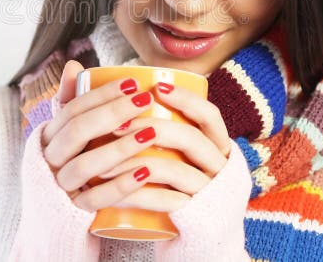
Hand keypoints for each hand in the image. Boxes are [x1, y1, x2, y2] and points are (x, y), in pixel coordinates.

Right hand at [41, 60, 161, 211]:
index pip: (72, 109)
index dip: (102, 94)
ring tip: (150, 132)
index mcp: (49, 136)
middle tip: (145, 100)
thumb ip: (72, 103)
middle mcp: (49, 160)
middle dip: (112, 113)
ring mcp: (60, 187)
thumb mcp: (68, 136)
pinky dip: (120, 186)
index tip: (133, 82)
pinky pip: (95, 200)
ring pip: (83, 165)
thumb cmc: (70, 166)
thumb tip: (74, 66)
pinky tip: (144, 173)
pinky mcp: (73, 214)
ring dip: (119, 147)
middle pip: (77, 132)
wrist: (54, 221)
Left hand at [95, 81, 232, 212]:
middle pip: (190, 139)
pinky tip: (114, 192)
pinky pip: (166, 202)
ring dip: (134, 162)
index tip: (156, 88)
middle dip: (150, 128)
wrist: (196, 238)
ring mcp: (208, 193)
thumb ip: (156, 124)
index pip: (209, 115)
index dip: (186, 99)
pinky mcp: (195, 218)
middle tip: (116, 125)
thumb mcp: (176, 155)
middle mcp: (219, 167)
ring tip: (103, 162)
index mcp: (217, 145)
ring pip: (174, 170)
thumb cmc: (176, 185)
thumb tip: (113, 83)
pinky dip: (138, 194)